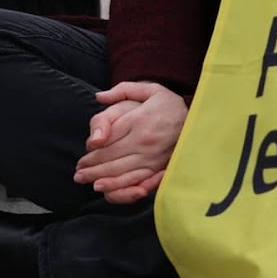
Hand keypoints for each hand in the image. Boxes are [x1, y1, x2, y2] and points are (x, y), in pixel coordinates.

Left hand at [74, 81, 187, 203]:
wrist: (198, 117)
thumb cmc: (168, 103)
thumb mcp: (148, 89)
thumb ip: (122, 91)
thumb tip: (99, 97)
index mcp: (138, 120)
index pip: (107, 140)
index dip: (91, 153)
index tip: (82, 159)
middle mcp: (144, 140)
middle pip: (111, 158)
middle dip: (91, 168)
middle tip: (78, 174)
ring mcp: (153, 156)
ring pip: (121, 171)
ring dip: (101, 178)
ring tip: (87, 181)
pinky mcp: (161, 167)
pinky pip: (137, 180)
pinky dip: (121, 187)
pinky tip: (108, 189)